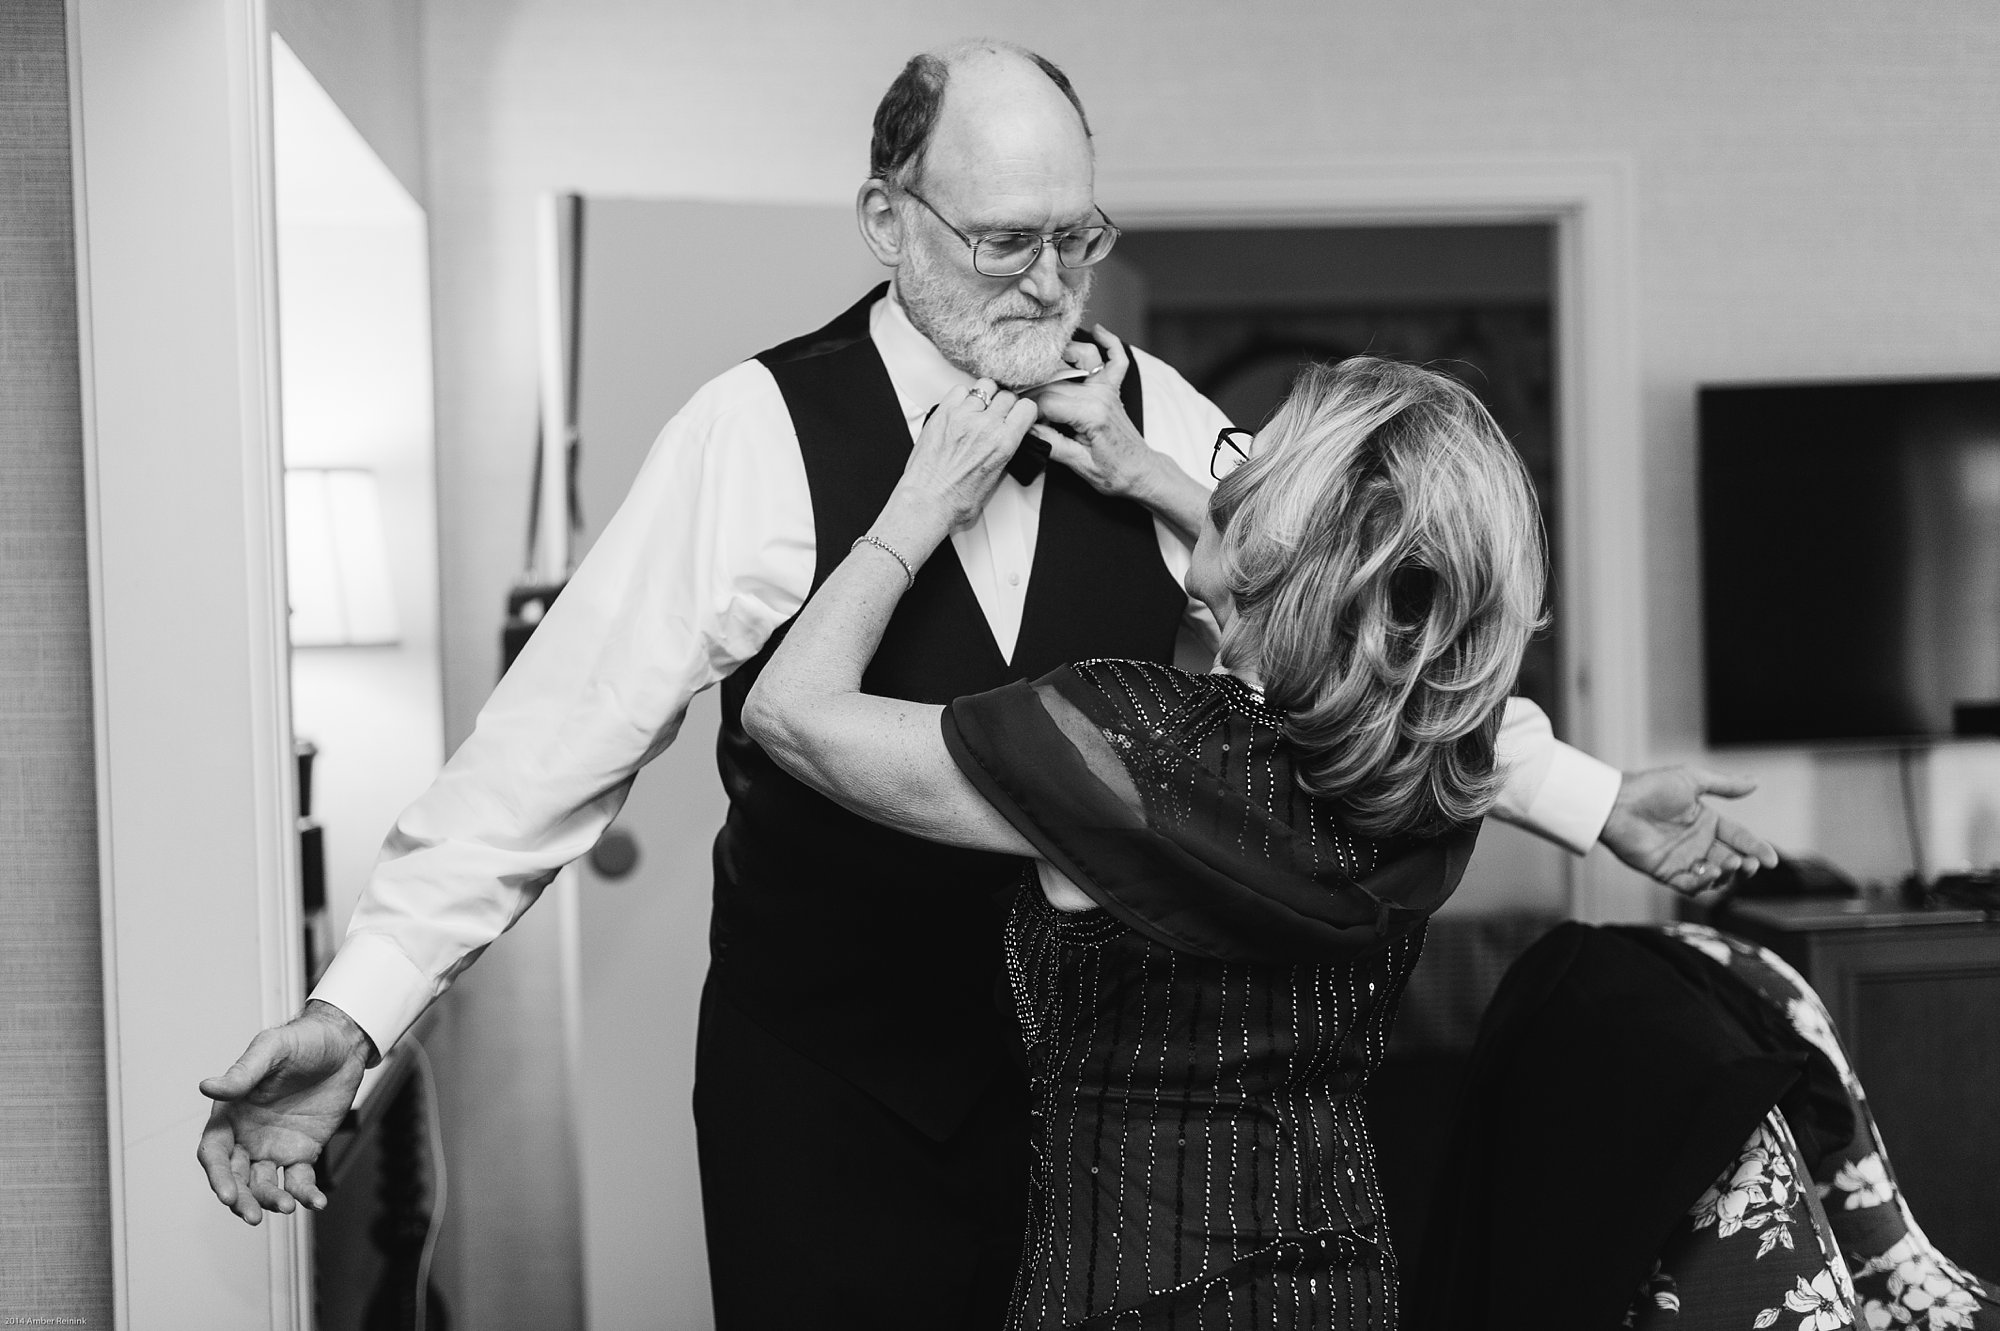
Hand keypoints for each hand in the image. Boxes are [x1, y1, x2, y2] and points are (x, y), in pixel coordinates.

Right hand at [196, 999, 373, 1223]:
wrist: (343, 1044)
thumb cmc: (302, 1040)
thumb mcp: (272, 1049)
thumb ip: (243, 1073)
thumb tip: (206, 1087)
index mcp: (230, 1113)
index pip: (214, 1152)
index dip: (217, 1175)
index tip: (227, 1194)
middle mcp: (247, 1135)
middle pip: (235, 1177)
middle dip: (240, 1199)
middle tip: (253, 1215)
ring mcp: (274, 1146)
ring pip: (263, 1184)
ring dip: (270, 1199)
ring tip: (288, 1206)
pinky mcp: (302, 1152)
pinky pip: (299, 1180)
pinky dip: (305, 1194)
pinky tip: (315, 1203)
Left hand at [892, 379, 1037, 535]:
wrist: (928, 501)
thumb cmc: (957, 499)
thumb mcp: (996, 478)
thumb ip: (1004, 451)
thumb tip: (1007, 437)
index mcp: (1003, 443)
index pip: (1026, 407)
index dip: (1022, 411)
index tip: (1017, 415)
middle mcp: (985, 426)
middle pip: (1006, 396)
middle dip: (1004, 405)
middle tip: (995, 417)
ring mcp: (962, 416)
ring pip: (984, 387)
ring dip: (984, 398)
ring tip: (977, 411)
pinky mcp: (943, 413)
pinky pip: (959, 390)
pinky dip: (962, 397)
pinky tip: (960, 411)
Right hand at [1022, 326, 1157, 498]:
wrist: (1140, 472)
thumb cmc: (1113, 473)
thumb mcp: (1078, 465)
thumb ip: (1051, 444)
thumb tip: (1026, 428)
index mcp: (1090, 414)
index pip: (1046, 401)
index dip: (1026, 407)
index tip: (1014, 413)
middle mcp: (1100, 395)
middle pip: (1056, 380)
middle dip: (1032, 385)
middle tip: (1014, 391)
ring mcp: (1108, 389)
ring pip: (1084, 357)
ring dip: (1063, 353)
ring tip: (1040, 362)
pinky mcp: (1113, 390)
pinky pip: (1116, 360)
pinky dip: (1110, 343)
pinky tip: (1098, 331)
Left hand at [1600, 765, 1779, 894]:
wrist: (1616, 803)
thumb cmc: (1650, 787)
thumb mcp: (1692, 780)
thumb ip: (1724, 785)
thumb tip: (1755, 781)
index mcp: (1707, 821)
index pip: (1739, 837)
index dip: (1756, 848)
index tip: (1771, 860)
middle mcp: (1697, 842)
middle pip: (1732, 860)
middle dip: (1746, 865)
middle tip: (1751, 864)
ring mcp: (1682, 858)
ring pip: (1715, 876)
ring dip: (1728, 875)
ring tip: (1731, 865)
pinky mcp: (1665, 872)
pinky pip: (1690, 886)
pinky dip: (1703, 884)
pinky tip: (1710, 872)